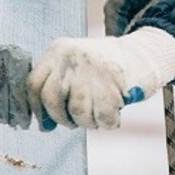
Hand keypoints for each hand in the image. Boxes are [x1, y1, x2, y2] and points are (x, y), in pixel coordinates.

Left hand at [26, 27, 174, 129]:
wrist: (141, 55)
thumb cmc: (102, 68)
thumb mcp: (75, 64)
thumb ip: (57, 85)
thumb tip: (44, 124)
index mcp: (59, 49)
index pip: (34, 84)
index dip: (37, 110)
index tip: (45, 125)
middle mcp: (73, 55)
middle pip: (52, 99)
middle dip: (62, 118)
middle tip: (72, 124)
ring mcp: (93, 68)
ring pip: (77, 111)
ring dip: (87, 122)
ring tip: (96, 117)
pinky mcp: (115, 81)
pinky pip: (102, 117)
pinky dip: (107, 123)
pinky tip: (112, 116)